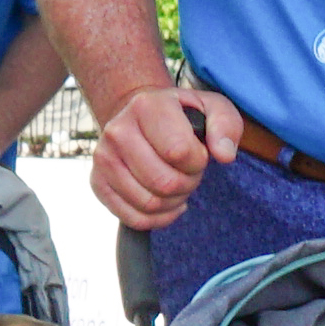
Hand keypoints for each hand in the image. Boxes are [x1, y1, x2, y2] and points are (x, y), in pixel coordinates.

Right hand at [90, 83, 241, 228]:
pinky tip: (166, 203)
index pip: (178, 152)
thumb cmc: (182, 116)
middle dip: (188, 183)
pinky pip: (134, 219)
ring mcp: (104, 158)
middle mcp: (118, 130)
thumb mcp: (212, 108)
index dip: (198, 161)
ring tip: (176, 182)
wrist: (141, 117)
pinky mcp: (98, 183)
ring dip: (173, 202)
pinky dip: (158, 219)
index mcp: (146, 106)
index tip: (198, 152)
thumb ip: (226, 126)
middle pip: (164, 183)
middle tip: (188, 171)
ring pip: (149, 204)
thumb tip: (224, 155)